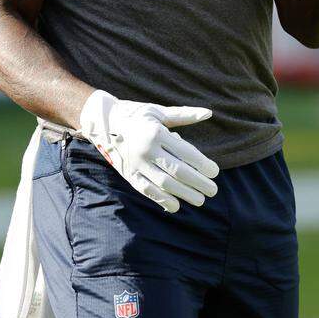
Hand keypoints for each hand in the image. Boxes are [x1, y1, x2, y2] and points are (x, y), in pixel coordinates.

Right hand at [79, 90, 219, 212]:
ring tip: (200, 200)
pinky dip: (162, 200)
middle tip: (213, 190)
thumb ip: (184, 115)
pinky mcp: (129, 174)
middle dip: (198, 183)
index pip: (185, 152)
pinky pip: (147, 190)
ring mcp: (136, 164)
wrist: (103, 123)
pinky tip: (176, 205)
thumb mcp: (159, 112)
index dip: (202, 164)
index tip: (215, 172)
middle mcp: (146, 150)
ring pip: (164, 183)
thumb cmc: (137, 115)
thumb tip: (208, 113)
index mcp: (156, 133)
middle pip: (177, 171)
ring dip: (184, 194)